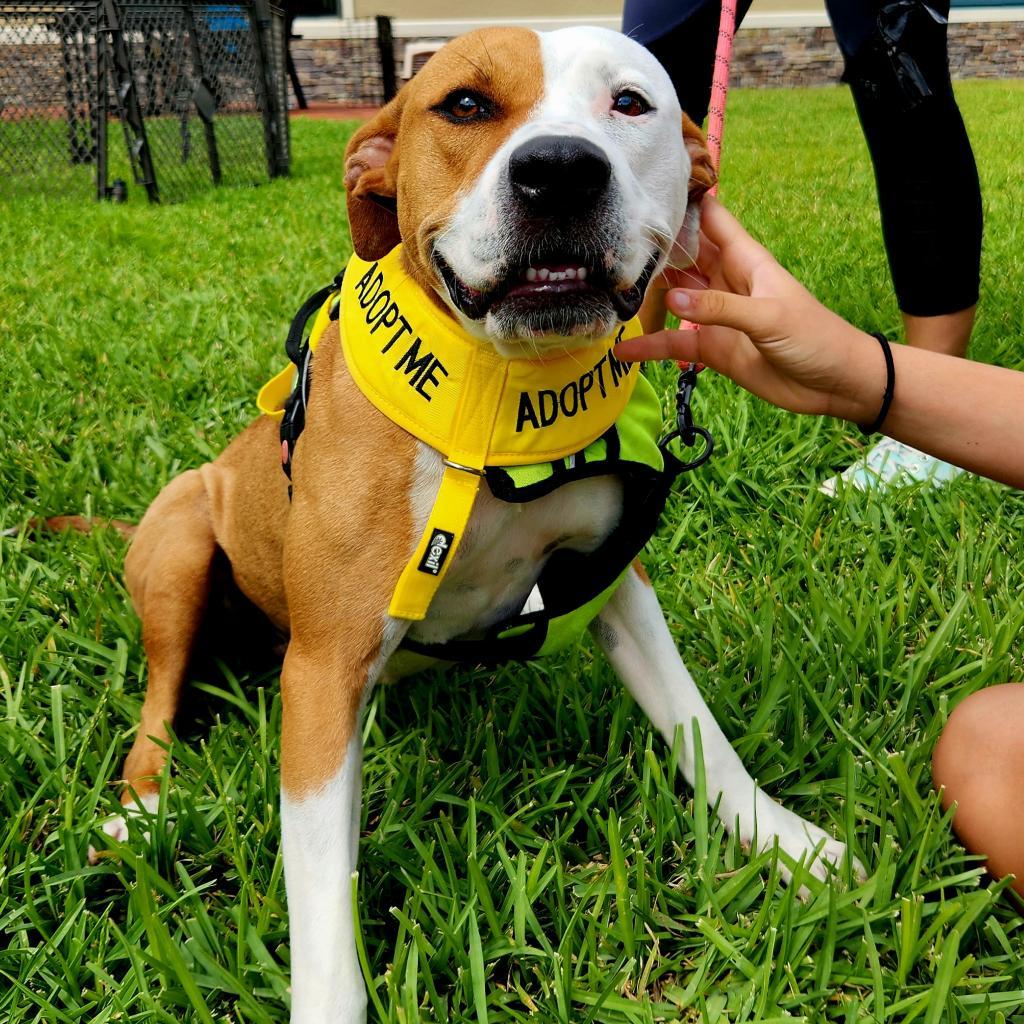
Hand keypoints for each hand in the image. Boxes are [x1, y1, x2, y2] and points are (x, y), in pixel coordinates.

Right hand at [618, 198, 883, 422]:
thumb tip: (672, 299)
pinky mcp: (711, 347)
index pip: (709, 217)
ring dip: (646, 296)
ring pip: (673, 297)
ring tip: (606, 293)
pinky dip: (650, 346)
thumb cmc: (813, 336)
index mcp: (744, 259)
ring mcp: (715, 314)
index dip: (683, 201)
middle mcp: (724, 281)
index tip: (646, 189)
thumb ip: (719, 308)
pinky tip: (623, 351)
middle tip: (608, 247)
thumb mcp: (768, 316)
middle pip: (682, 256)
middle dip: (651, 249)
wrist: (832, 383)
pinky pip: (674, 342)